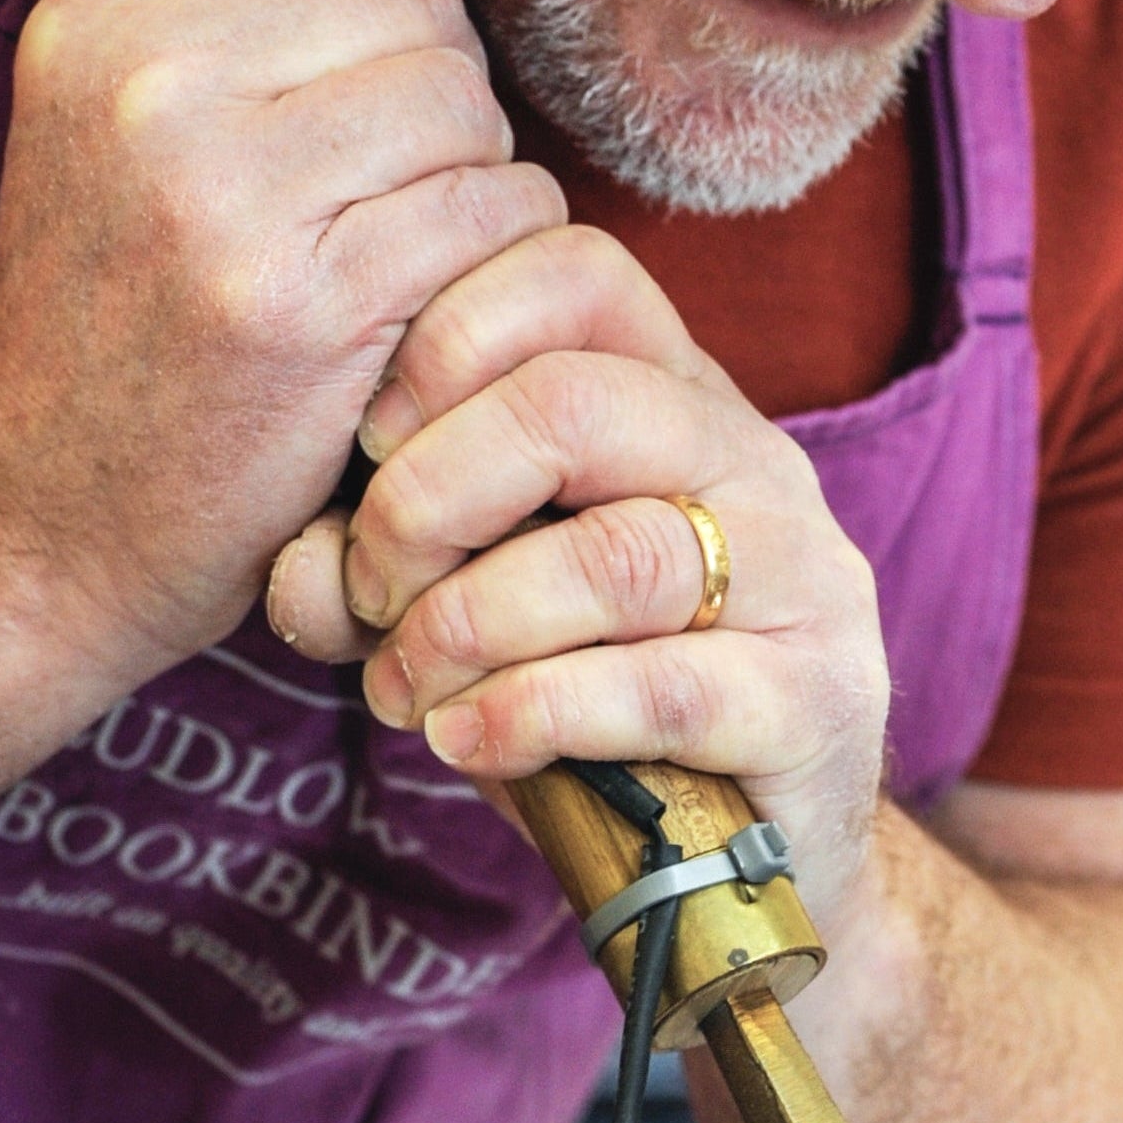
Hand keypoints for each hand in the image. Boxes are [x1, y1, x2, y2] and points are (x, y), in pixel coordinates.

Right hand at [0, 0, 564, 686]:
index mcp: (96, 17)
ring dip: (478, 172)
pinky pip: (495, 213)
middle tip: (395, 177)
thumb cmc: (113, 322)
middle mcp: (153, 82)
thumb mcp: (105, 128)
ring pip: (466, 103)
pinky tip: (440, 300)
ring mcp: (234, 195)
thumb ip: (223, 18)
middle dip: (438, 80)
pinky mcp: (317, 304)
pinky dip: (500, 254)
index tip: (376, 25)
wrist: (46, 516)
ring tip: (410, 241)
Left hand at [264, 227, 891, 917]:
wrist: (751, 851)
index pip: (572, 272)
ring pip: (613, 555)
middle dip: (429, 497)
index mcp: (672, 396)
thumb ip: (383, 568)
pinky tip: (468, 740)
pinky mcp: (814, 696)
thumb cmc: (598, 703)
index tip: (367, 443)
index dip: (444, 336)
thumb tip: (308, 577)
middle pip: (574, 402)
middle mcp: (749, 460)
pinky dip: (533, 713)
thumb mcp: (478, 604)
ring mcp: (799, 576)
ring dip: (469, 624)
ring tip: (407, 689)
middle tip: (373, 587)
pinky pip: (660, 687)